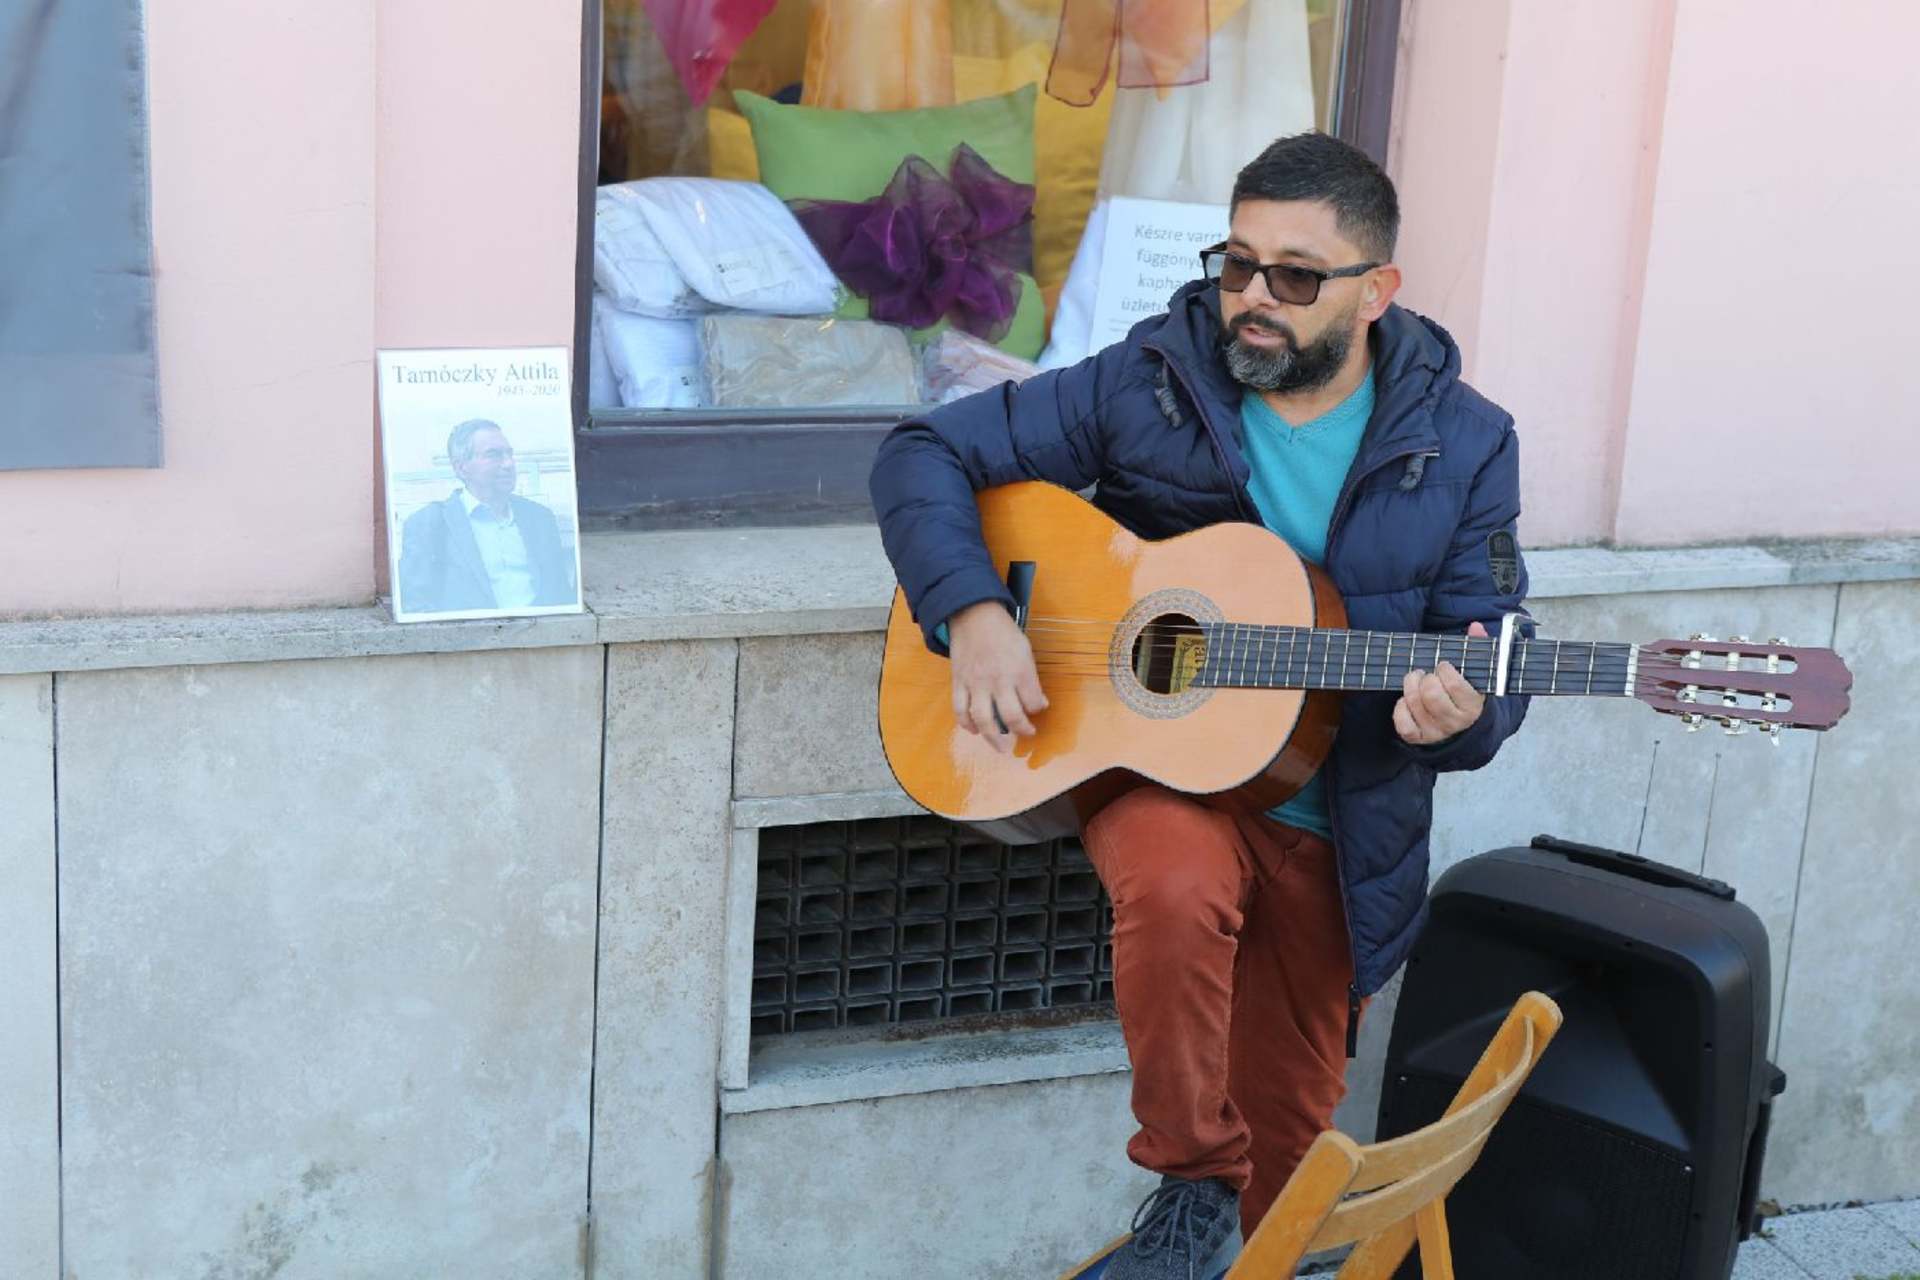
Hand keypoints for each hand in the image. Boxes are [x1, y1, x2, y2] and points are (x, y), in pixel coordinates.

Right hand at [946, 600, 1048, 753]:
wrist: (973, 615)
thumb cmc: (1003, 632)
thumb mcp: (1025, 650)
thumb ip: (1031, 678)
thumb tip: (1038, 702)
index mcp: (1018, 670)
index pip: (1032, 702)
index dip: (1037, 709)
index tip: (1037, 709)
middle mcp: (998, 680)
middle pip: (1010, 716)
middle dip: (1021, 730)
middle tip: (1026, 734)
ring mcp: (976, 683)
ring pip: (983, 719)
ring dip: (993, 737)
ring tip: (1001, 747)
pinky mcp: (959, 683)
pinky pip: (960, 709)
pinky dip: (966, 724)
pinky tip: (974, 730)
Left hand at [1393, 621, 1489, 745]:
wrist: (1461, 723)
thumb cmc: (1464, 691)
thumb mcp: (1475, 671)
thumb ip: (1477, 647)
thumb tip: (1476, 627)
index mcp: (1473, 706)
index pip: (1454, 684)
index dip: (1444, 670)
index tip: (1443, 666)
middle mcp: (1456, 722)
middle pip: (1431, 695)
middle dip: (1425, 678)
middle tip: (1426, 674)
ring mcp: (1436, 731)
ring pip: (1414, 704)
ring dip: (1410, 686)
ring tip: (1416, 680)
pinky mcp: (1419, 738)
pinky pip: (1403, 723)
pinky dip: (1400, 708)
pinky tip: (1406, 700)